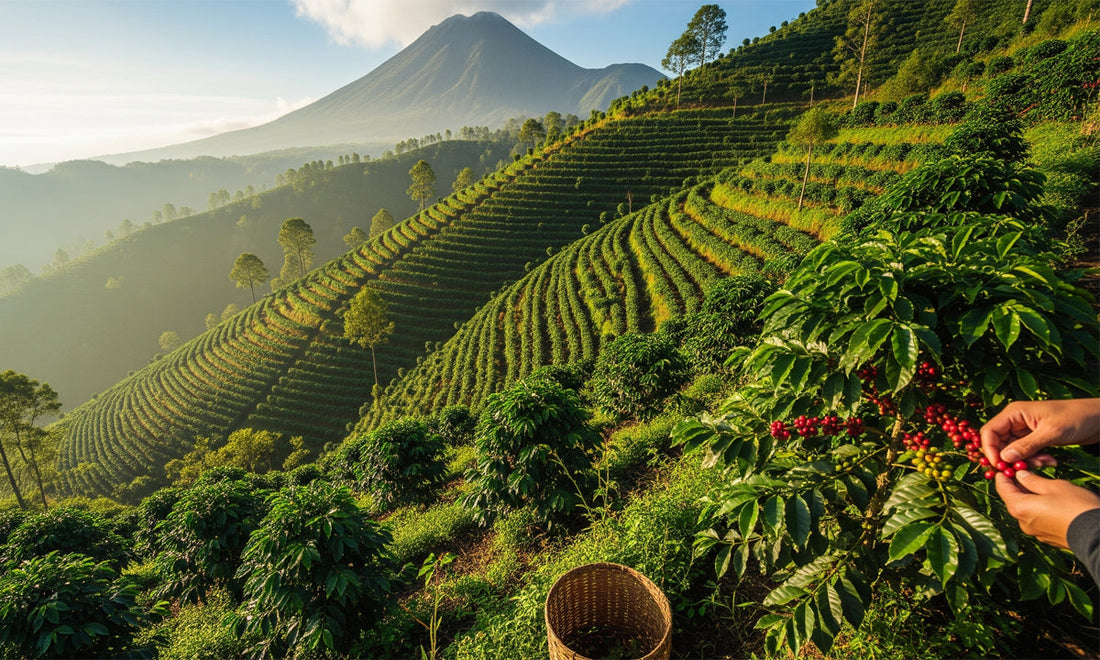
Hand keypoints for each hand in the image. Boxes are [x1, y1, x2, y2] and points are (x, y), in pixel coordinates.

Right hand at [980, 398, 1099, 465]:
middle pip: (999, 443)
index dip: (990, 450)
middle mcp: (1016, 421)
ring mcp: (1025, 430)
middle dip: (1011, 458)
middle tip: (1023, 469)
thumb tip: (1004, 458)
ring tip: (1045, 462)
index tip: (999, 466)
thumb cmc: (1076, 417)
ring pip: (1013, 451)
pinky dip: (1035, 460)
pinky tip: (1050, 461)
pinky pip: (1026, 453)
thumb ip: (1026, 446)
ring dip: (1026, 461)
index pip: (990, 432)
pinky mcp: (1035, 439)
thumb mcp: (1051, 432)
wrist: (1097, 418)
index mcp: (1014, 413)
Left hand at [994, 470, 1099, 549]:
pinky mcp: (1046, 537)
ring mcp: (1034, 532)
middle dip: (1017, 485)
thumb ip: (1033, 480)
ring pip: (1026, 510)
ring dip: (1029, 497)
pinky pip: (1037, 519)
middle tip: (1024, 471)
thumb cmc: (1076, 506)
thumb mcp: (1054, 486)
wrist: (1096, 535)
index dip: (1003, 475)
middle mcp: (1022, 522)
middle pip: (1013, 499)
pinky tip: (1050, 501)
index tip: (1006, 466)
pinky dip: (1038, 508)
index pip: (1002, 488)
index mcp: (1019, 508)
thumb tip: (1020, 475)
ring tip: (1040, 484)